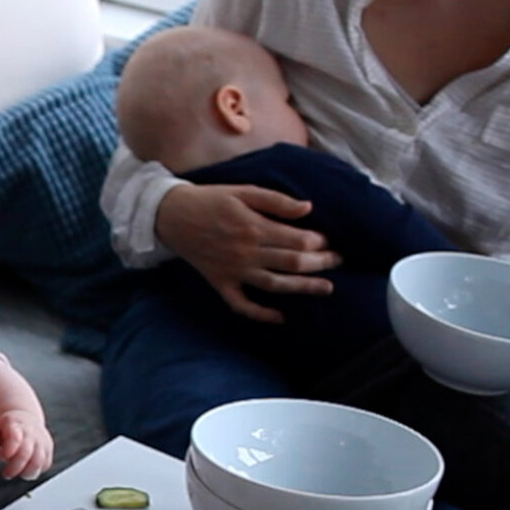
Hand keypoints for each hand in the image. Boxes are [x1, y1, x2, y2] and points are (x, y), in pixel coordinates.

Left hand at [0, 410, 53, 480]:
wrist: (27, 418)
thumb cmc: (8, 426)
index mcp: (15, 424)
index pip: (15, 437)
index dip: (9, 449)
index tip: (1, 457)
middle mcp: (31, 432)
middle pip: (26, 453)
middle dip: (15, 467)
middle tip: (6, 474)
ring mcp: (42, 440)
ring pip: (39, 461)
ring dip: (27, 472)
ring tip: (18, 475)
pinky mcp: (48, 449)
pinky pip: (46, 464)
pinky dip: (37, 471)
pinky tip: (26, 471)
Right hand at [153, 182, 341, 323]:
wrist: (171, 216)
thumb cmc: (210, 199)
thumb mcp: (244, 191)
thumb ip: (276, 200)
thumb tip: (308, 208)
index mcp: (254, 227)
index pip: (298, 240)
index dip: (319, 242)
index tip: (331, 240)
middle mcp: (247, 252)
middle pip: (292, 263)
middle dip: (321, 263)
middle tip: (339, 261)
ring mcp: (234, 271)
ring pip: (275, 285)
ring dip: (303, 288)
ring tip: (327, 289)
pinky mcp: (221, 283)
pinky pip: (242, 305)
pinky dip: (261, 314)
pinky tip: (281, 317)